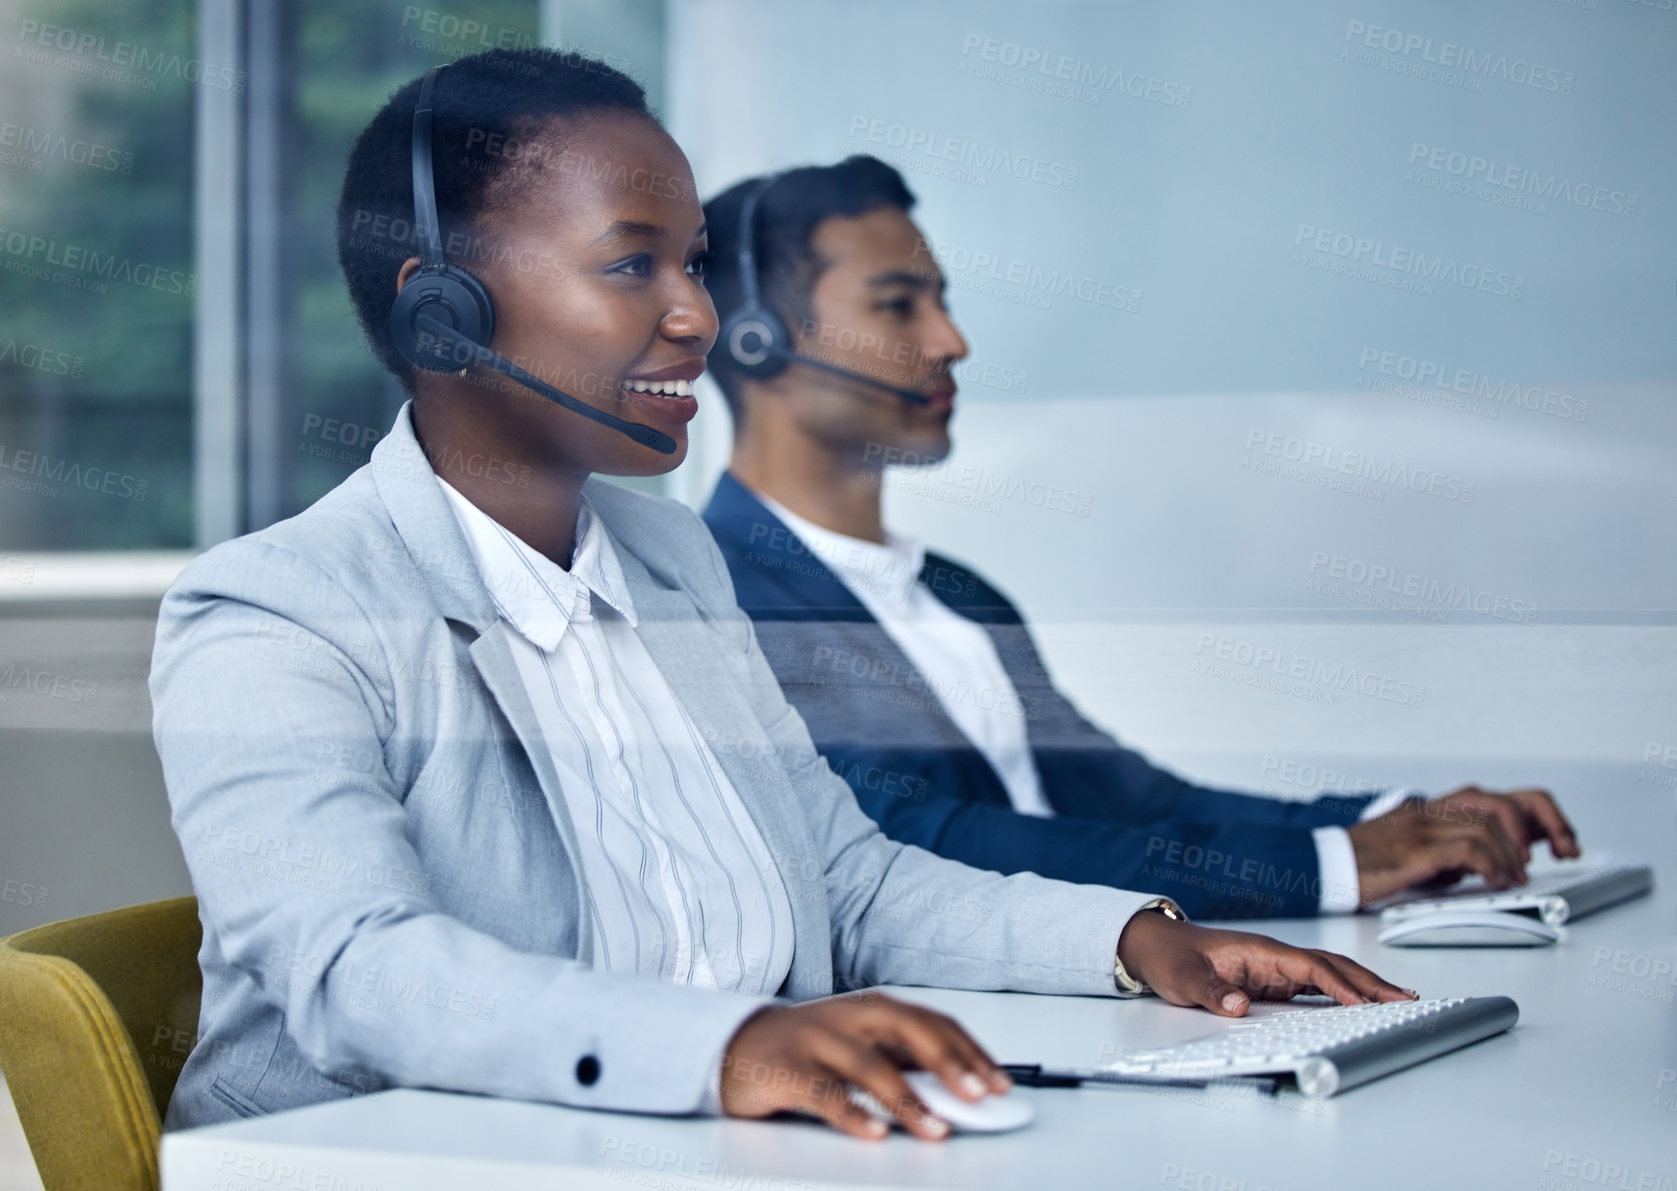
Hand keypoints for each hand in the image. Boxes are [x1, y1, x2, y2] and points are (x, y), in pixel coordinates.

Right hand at [718, 991, 1011, 1140]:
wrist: (736, 1045)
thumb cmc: (810, 1047)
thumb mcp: (863, 1045)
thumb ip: (905, 1062)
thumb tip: (959, 1089)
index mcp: (875, 1009)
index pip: (934, 1023)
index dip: (970, 1052)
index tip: (1000, 1083)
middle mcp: (850, 1017)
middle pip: (909, 1031)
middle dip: (949, 1063)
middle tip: (979, 1095)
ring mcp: (818, 1040)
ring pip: (870, 1066)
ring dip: (909, 1100)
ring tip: (936, 1128)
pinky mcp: (787, 1069)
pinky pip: (824, 1094)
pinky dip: (852, 1114)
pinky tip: (874, 1133)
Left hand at [1117, 910, 1414, 1015]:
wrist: (1157, 945)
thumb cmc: (1171, 957)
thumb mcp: (1183, 977)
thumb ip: (1210, 992)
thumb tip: (1238, 1006)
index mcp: (1261, 951)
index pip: (1311, 966)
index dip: (1339, 984)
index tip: (1364, 1004)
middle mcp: (1276, 956)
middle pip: (1333, 966)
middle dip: (1370, 983)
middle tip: (1406, 1001)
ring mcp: (1279, 967)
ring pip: (1332, 974)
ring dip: (1366, 986)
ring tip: (1400, 1001)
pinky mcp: (1276, 980)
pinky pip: (1319, 985)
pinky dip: (1345, 992)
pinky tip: (1364, 1004)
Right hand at [1347, 786, 1579, 904]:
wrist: (1326, 866)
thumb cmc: (1368, 863)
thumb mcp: (1418, 852)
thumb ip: (1453, 851)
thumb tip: (1489, 864)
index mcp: (1436, 808)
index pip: (1501, 796)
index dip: (1540, 816)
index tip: (1559, 842)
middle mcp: (1434, 810)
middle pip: (1504, 802)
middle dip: (1543, 828)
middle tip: (1558, 855)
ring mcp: (1424, 827)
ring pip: (1489, 825)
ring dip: (1514, 855)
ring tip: (1518, 878)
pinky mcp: (1415, 849)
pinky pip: (1467, 848)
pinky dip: (1491, 865)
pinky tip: (1496, 882)